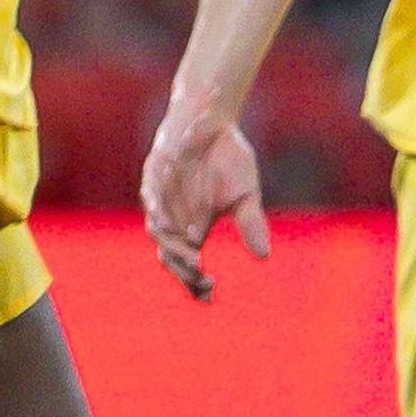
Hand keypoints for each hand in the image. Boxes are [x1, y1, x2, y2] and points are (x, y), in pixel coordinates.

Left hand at [140, 101, 270, 299]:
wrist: (212, 119)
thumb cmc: (228, 158)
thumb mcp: (245, 194)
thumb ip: (250, 224)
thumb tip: (264, 256)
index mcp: (192, 226)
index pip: (189, 262)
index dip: (195, 282)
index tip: (210, 297)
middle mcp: (173, 217)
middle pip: (171, 254)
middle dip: (185, 269)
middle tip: (204, 278)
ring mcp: (160, 197)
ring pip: (159, 231)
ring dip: (174, 246)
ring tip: (194, 258)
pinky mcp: (153, 175)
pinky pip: (151, 198)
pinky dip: (160, 212)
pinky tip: (169, 225)